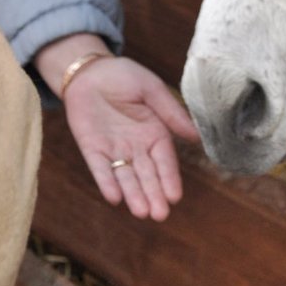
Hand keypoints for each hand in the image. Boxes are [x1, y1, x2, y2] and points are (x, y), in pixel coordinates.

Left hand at [36, 40, 200, 219]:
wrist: (90, 71)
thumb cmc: (124, 76)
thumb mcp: (152, 89)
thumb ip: (171, 112)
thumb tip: (196, 136)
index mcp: (155, 132)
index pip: (165, 160)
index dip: (169, 178)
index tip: (175, 196)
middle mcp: (136, 146)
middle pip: (147, 174)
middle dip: (153, 194)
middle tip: (160, 215)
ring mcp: (114, 149)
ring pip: (126, 177)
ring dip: (133, 194)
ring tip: (141, 212)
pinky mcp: (92, 149)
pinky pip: (100, 168)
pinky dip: (106, 182)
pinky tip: (114, 197)